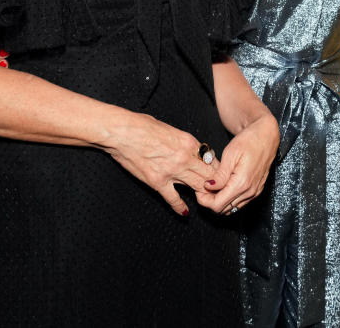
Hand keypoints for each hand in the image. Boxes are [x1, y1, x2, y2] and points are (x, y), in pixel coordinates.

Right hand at [101, 112, 222, 215]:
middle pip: (209, 175)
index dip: (216, 169)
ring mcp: (172, 171)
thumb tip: (191, 150)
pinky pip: (174, 198)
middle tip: (217, 191)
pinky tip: (184, 212)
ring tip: (205, 200)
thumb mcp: (171, 130)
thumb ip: (184, 143)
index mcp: (189, 142)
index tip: (217, 175)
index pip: (212, 159)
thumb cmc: (143, 126)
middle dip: (214, 183)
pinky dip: (180, 207)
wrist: (122, 132)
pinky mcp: (157, 182)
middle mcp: (185, 158)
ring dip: (202, 194)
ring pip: (197, 187)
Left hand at [197, 112, 278, 214]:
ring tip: (213, 187)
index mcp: (241, 183)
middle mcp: (250, 191)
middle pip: (223, 210)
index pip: (218, 205)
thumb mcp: (230, 154)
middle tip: (204, 188)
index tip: (199, 190)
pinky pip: (240, 203)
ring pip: (231, 208)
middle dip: (210, 202)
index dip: (204, 200)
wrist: (266, 136)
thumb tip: (208, 187)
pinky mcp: (257, 190)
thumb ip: (220, 175)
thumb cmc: (249, 141)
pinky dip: (229, 199)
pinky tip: (224, 187)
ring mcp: (254, 192)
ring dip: (220, 201)